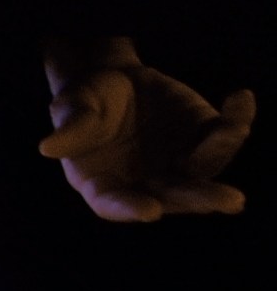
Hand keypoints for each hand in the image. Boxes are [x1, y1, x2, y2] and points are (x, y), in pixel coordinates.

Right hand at [39, 42, 253, 221]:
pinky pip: (222, 137)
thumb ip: (70, 128)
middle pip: (171, 196)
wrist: (113, 79)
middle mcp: (143, 183)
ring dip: (221, 155)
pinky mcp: (200, 141)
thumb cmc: (84, 98)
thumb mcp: (73, 107)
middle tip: (229, 200)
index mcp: (102, 184)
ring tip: (234, 130)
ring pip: (203, 171)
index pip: (113, 203)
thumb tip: (48, 147)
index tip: (150, 211)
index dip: (129, 209)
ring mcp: (176, 165)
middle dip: (200, 197)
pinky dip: (236, 121)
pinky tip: (241, 100)